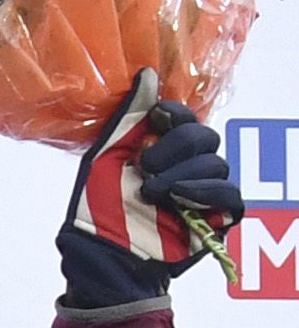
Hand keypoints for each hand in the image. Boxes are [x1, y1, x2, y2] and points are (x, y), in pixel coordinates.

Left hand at [60, 68, 244, 308]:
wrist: (101, 253)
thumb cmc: (97, 207)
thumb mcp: (105, 156)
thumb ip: (129, 117)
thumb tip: (147, 74)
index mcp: (161, 148)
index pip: (184, 117)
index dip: (174, 113)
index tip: (155, 117)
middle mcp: (186, 165)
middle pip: (204, 136)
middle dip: (175, 147)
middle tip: (145, 166)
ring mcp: (203, 189)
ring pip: (217, 163)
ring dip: (182, 174)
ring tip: (150, 192)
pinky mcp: (218, 215)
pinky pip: (230, 193)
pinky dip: (206, 191)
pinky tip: (181, 198)